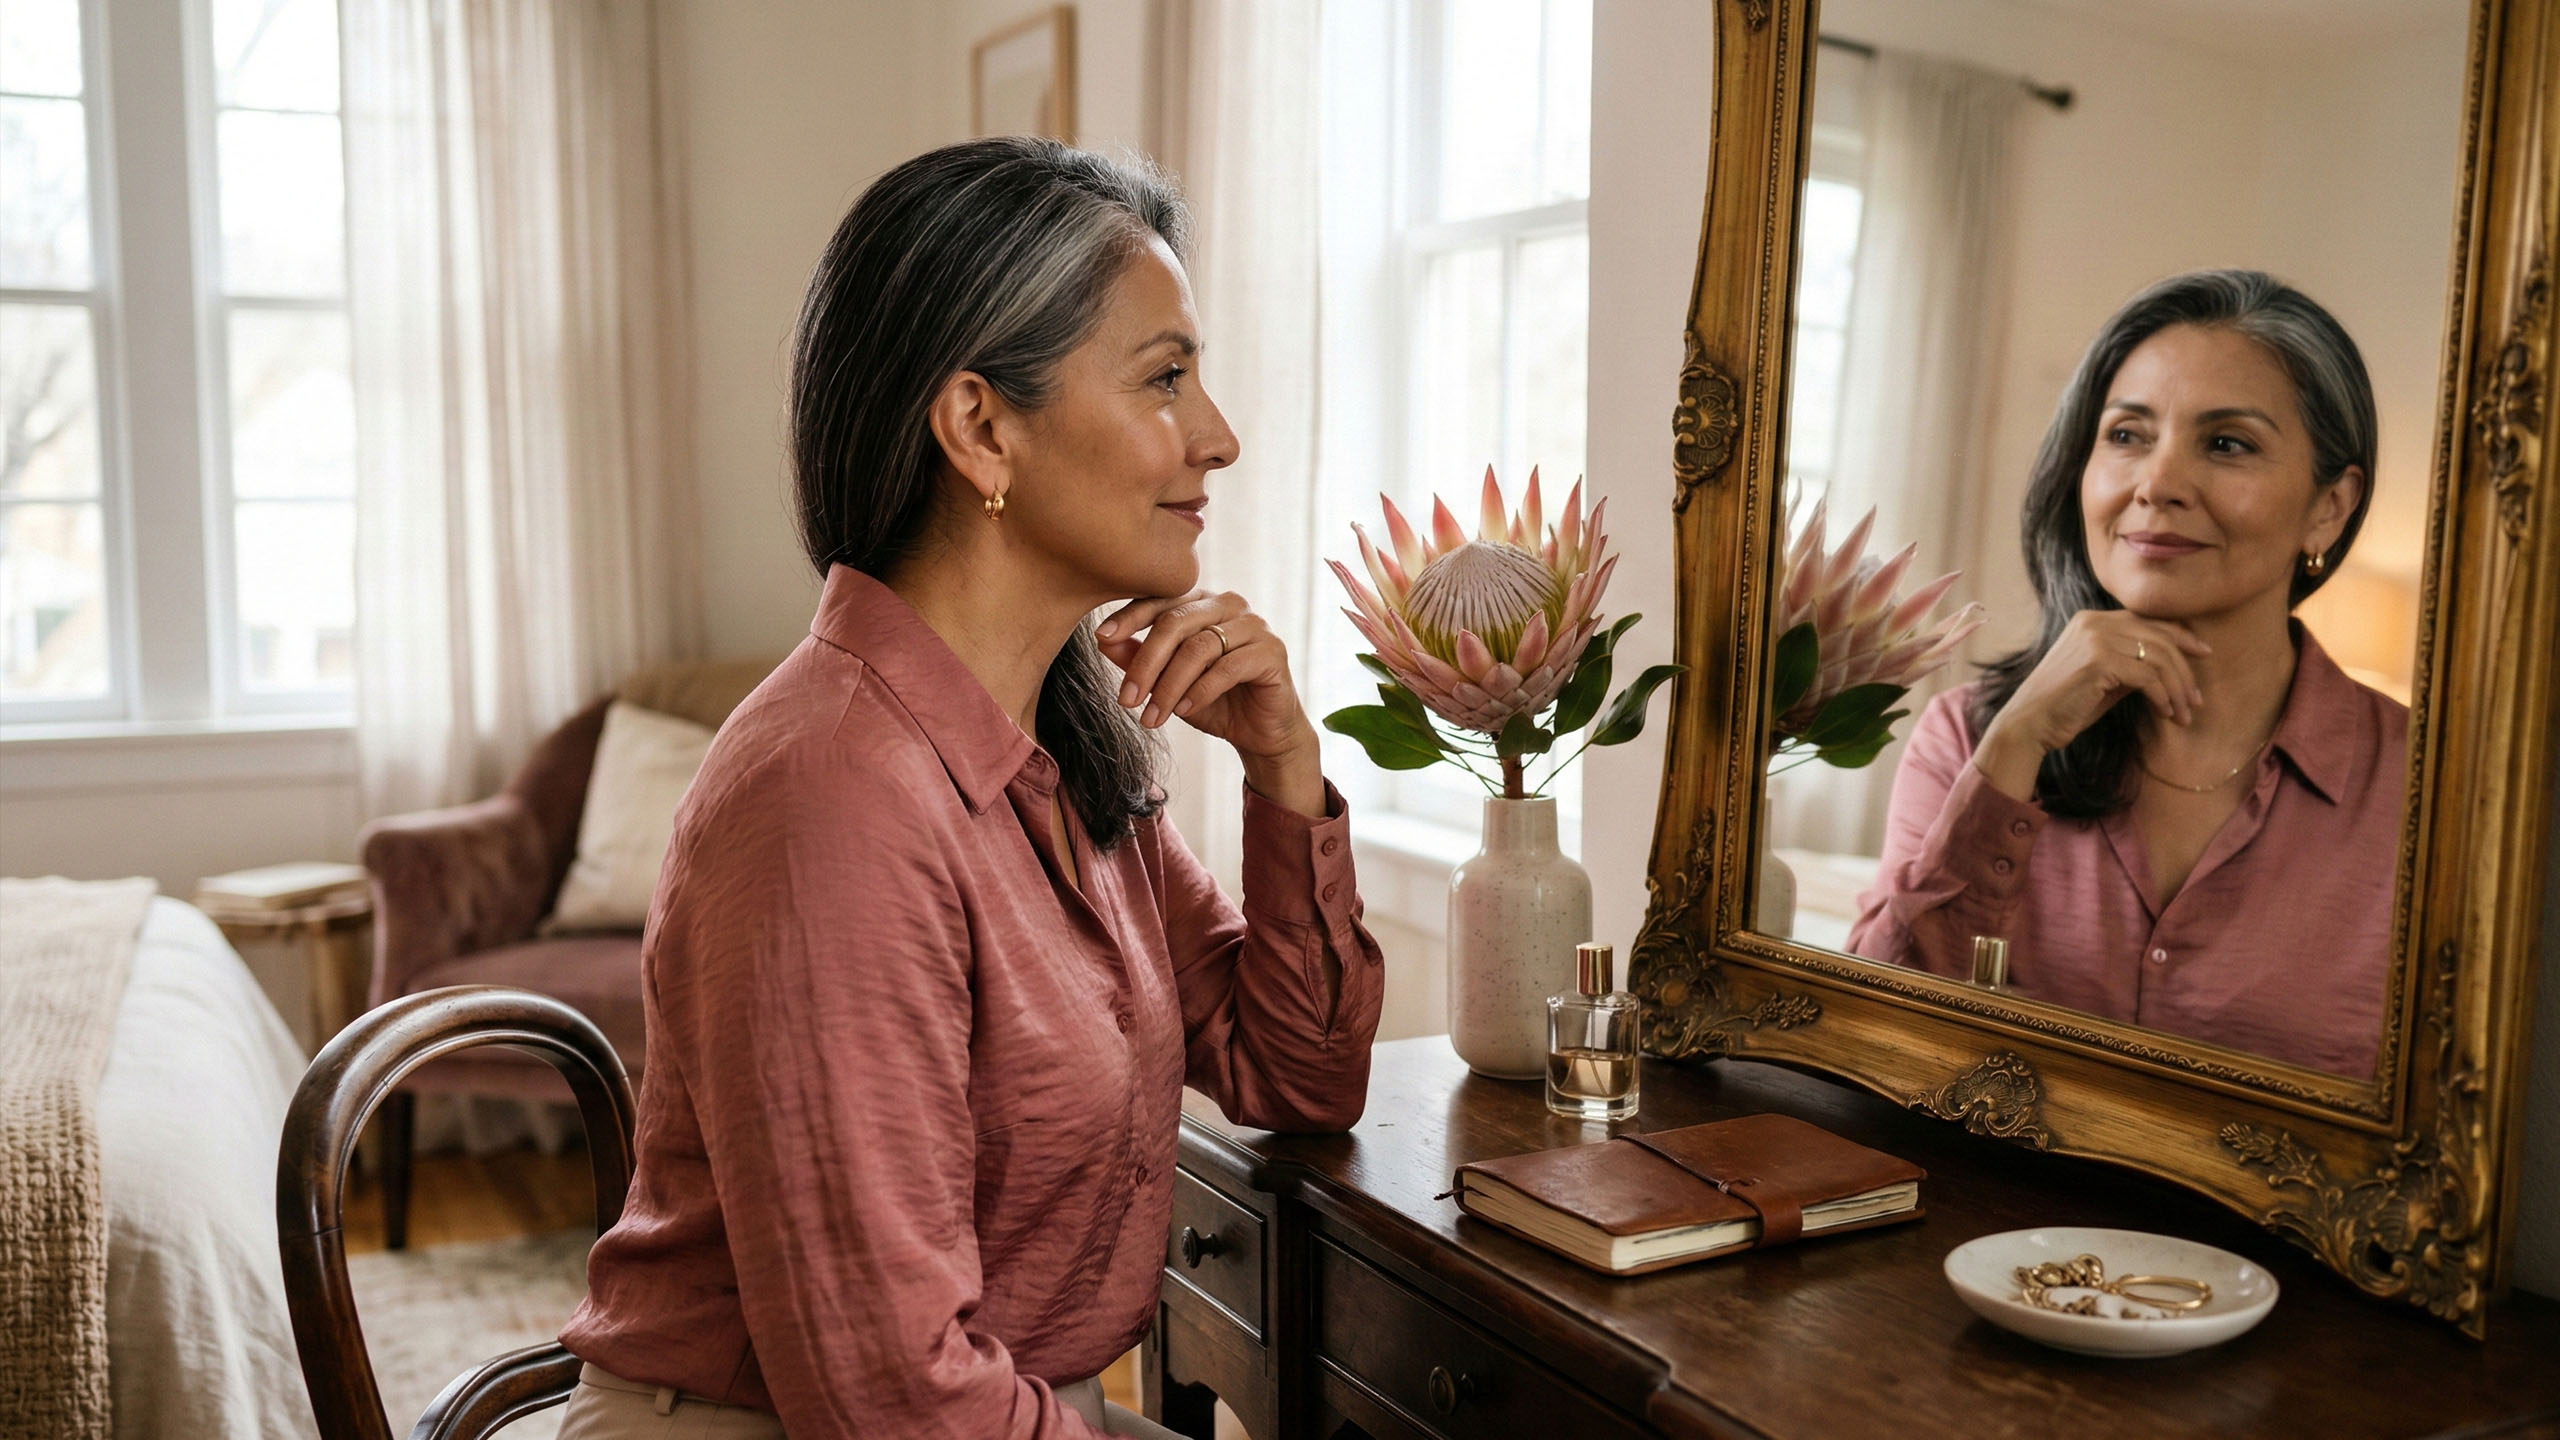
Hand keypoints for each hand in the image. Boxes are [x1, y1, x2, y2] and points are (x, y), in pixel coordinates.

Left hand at [1096, 590, 1325, 810]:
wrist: (1260, 732)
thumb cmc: (1213, 700)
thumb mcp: (1167, 680)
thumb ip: (1139, 657)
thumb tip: (1103, 639)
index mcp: (1202, 601)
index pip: (1161, 600)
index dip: (1130, 617)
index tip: (1103, 636)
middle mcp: (1229, 604)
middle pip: (1177, 623)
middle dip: (1146, 663)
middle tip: (1126, 699)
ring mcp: (1254, 625)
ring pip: (1199, 648)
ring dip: (1169, 686)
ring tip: (1153, 716)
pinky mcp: (1272, 652)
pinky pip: (1227, 667)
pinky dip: (1200, 691)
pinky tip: (1184, 710)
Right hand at [1973, 610, 2209, 799]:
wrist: (2029, 724)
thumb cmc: (2066, 706)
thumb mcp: (2104, 678)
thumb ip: (2131, 664)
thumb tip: (2172, 666)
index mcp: (2092, 620)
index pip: (2149, 621)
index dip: (2182, 636)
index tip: (2204, 655)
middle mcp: (2094, 622)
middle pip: (2159, 637)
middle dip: (2185, 669)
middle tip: (2197, 699)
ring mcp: (2095, 638)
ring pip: (2157, 657)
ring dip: (2178, 688)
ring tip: (2185, 713)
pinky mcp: (2098, 661)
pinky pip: (2147, 676)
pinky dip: (2162, 696)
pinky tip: (2166, 713)